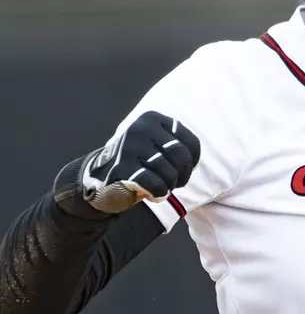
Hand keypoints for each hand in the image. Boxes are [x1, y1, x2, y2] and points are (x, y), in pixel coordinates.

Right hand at [79, 111, 200, 213]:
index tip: (184, 170)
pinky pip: (156, 185)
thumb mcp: (156, 145)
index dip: (193, 161)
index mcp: (152, 119)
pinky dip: (159, 193)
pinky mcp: (122, 169)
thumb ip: (176, 147)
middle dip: (183, 175)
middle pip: (181, 157)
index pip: (190, 142)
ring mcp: (130, 148)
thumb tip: (195, 164)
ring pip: (170, 173)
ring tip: (161, 186)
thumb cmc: (137, 162)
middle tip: (175, 182)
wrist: (100, 176)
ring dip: (169, 185)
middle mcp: (141, 129)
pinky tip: (153, 194)